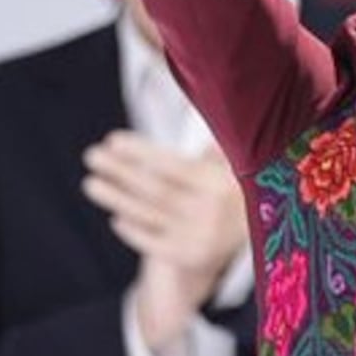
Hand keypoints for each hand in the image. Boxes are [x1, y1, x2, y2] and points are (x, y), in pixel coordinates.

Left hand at [83, 130, 248, 286]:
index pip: (171, 165)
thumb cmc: (234, 187)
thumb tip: (197, 99)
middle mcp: (210, 211)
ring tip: (91, 182)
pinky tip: (116, 217)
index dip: (140, 152)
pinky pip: (154, 243)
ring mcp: (199, 236)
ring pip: (149, 215)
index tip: (112, 140)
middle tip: (92, 155)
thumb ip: (213, 141)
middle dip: (121, 171)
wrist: (263, 237)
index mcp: (220, 182)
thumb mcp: (234, 163)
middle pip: (155, 190)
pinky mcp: (191, 256)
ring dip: (117, 199)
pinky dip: (134, 231)